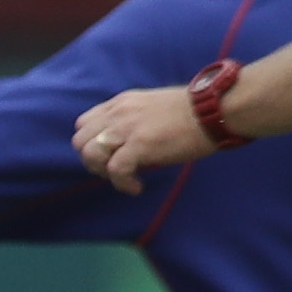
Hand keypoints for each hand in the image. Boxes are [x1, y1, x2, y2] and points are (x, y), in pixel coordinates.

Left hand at [67, 85, 207, 192]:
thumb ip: (131, 121)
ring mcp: (127, 128)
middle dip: (92, 160)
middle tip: (114, 170)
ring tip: (124, 178)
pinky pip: (116, 170)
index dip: (91, 143)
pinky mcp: (141, 144)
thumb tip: (124, 144)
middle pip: (80, 141)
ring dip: (103, 172)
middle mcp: (117, 114)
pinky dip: (122, 183)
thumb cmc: (190, 112)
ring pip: (91, 154)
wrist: (212, 109)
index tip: (109, 156)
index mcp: (119, 104)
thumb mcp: (149, 107)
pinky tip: (136, 187)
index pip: (84, 124)